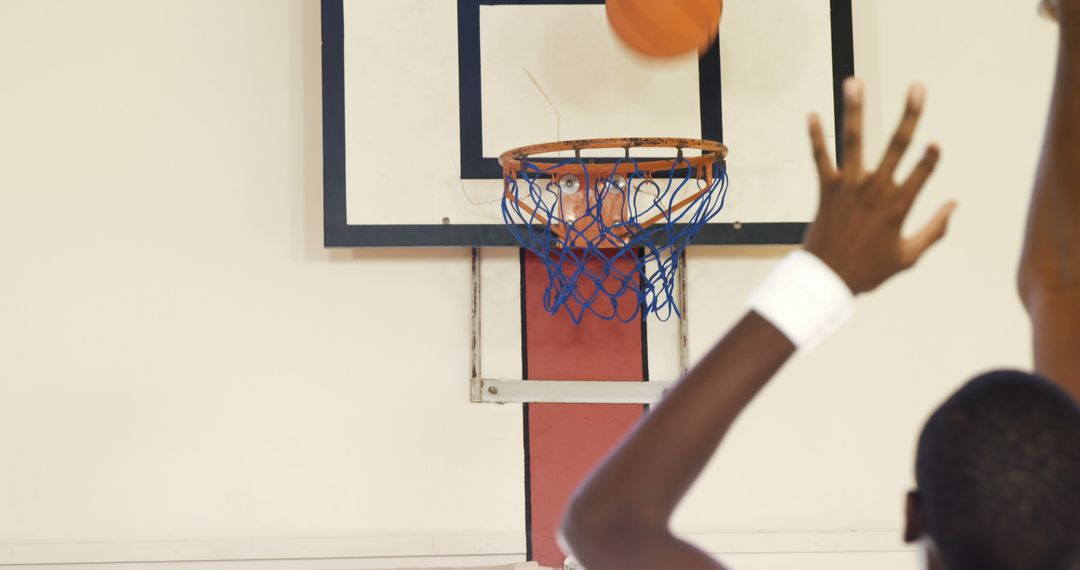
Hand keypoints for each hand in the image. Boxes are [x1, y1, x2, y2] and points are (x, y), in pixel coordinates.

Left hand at [803, 78, 956, 293]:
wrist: (827, 280)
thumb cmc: (869, 270)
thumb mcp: (909, 257)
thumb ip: (935, 230)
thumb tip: (955, 204)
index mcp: (898, 206)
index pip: (922, 172)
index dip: (930, 158)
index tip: (934, 143)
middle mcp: (875, 191)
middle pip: (897, 146)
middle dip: (910, 116)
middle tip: (917, 88)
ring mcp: (849, 188)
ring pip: (854, 142)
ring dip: (854, 110)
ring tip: (854, 81)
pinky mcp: (826, 190)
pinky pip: (820, 158)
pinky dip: (815, 136)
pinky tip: (811, 113)